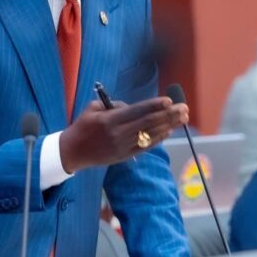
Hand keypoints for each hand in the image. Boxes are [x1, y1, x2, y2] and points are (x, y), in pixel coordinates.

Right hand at [59, 96, 188, 173]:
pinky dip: (157, 139)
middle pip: (148, 123)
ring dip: (168, 126)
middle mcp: (118, 134)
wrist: (72, 152)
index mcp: (109, 121)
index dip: (154, 106)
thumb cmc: (82, 126)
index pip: (137, 111)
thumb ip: (114, 106)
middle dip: (168, 115)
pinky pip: (144, 147)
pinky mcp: (124, 156)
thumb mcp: (93, 109)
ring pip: (149, 135)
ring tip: (182, 119)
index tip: (169, 100)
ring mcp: (122, 147)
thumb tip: (133, 106)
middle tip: (184, 108)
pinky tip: (168, 132)